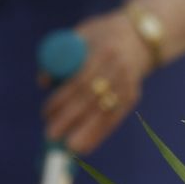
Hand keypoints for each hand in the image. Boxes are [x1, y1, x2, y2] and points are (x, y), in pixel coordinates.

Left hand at [42, 10, 153, 155]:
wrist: (141, 35)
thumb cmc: (102, 35)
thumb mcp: (81, 34)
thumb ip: (61, 57)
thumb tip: (44, 83)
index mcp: (103, 51)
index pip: (80, 80)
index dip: (62, 99)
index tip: (46, 113)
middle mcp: (118, 68)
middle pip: (92, 99)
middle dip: (70, 119)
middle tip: (51, 135)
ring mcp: (128, 83)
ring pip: (105, 112)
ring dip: (86, 132)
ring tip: (70, 149)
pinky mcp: (133, 95)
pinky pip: (115, 118)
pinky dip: (100, 134)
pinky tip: (86, 147)